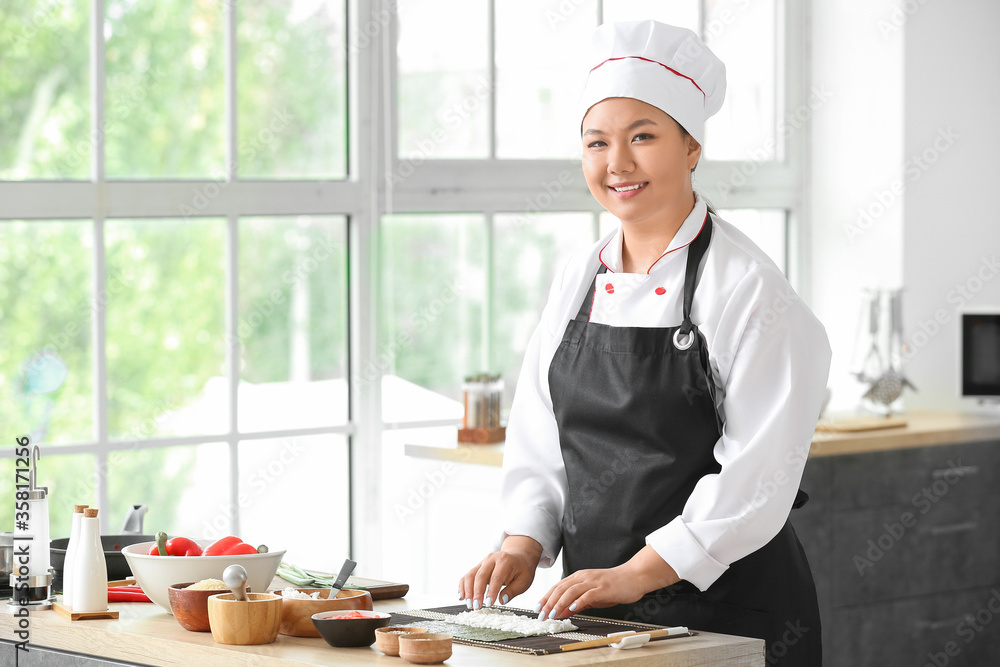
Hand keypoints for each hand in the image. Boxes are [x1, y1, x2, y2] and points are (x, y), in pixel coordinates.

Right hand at [458, 535, 541, 609]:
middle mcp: (492, 559)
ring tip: (469, 604)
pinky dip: (463, 586)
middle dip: (477, 592)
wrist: (518, 556)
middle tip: (476, 606)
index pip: (496, 577)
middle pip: (480, 575)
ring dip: (468, 590)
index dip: (491, 591)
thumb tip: (502, 601)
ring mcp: (483, 561)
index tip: (488, 604)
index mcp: (505, 561)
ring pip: (471, 575)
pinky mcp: (478, 566)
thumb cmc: (522, 570)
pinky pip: (468, 575)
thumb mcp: (524, 580)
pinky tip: (461, 597)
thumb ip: (513, 590)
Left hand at [536, 546, 678, 619]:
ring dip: (560, 603)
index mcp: (579, 577)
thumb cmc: (613, 586)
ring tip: (553, 614)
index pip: (558, 587)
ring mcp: (593, 581)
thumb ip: (577, 602)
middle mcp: (584, 577)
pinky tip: (572, 608)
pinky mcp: (603, 588)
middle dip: (549, 602)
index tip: (538, 608)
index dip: (546, 597)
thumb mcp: (592, 595)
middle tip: (542, 614)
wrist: (633, 577)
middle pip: (561, 588)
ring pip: (571, 590)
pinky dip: (579, 601)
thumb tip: (562, 612)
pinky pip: (588, 594)